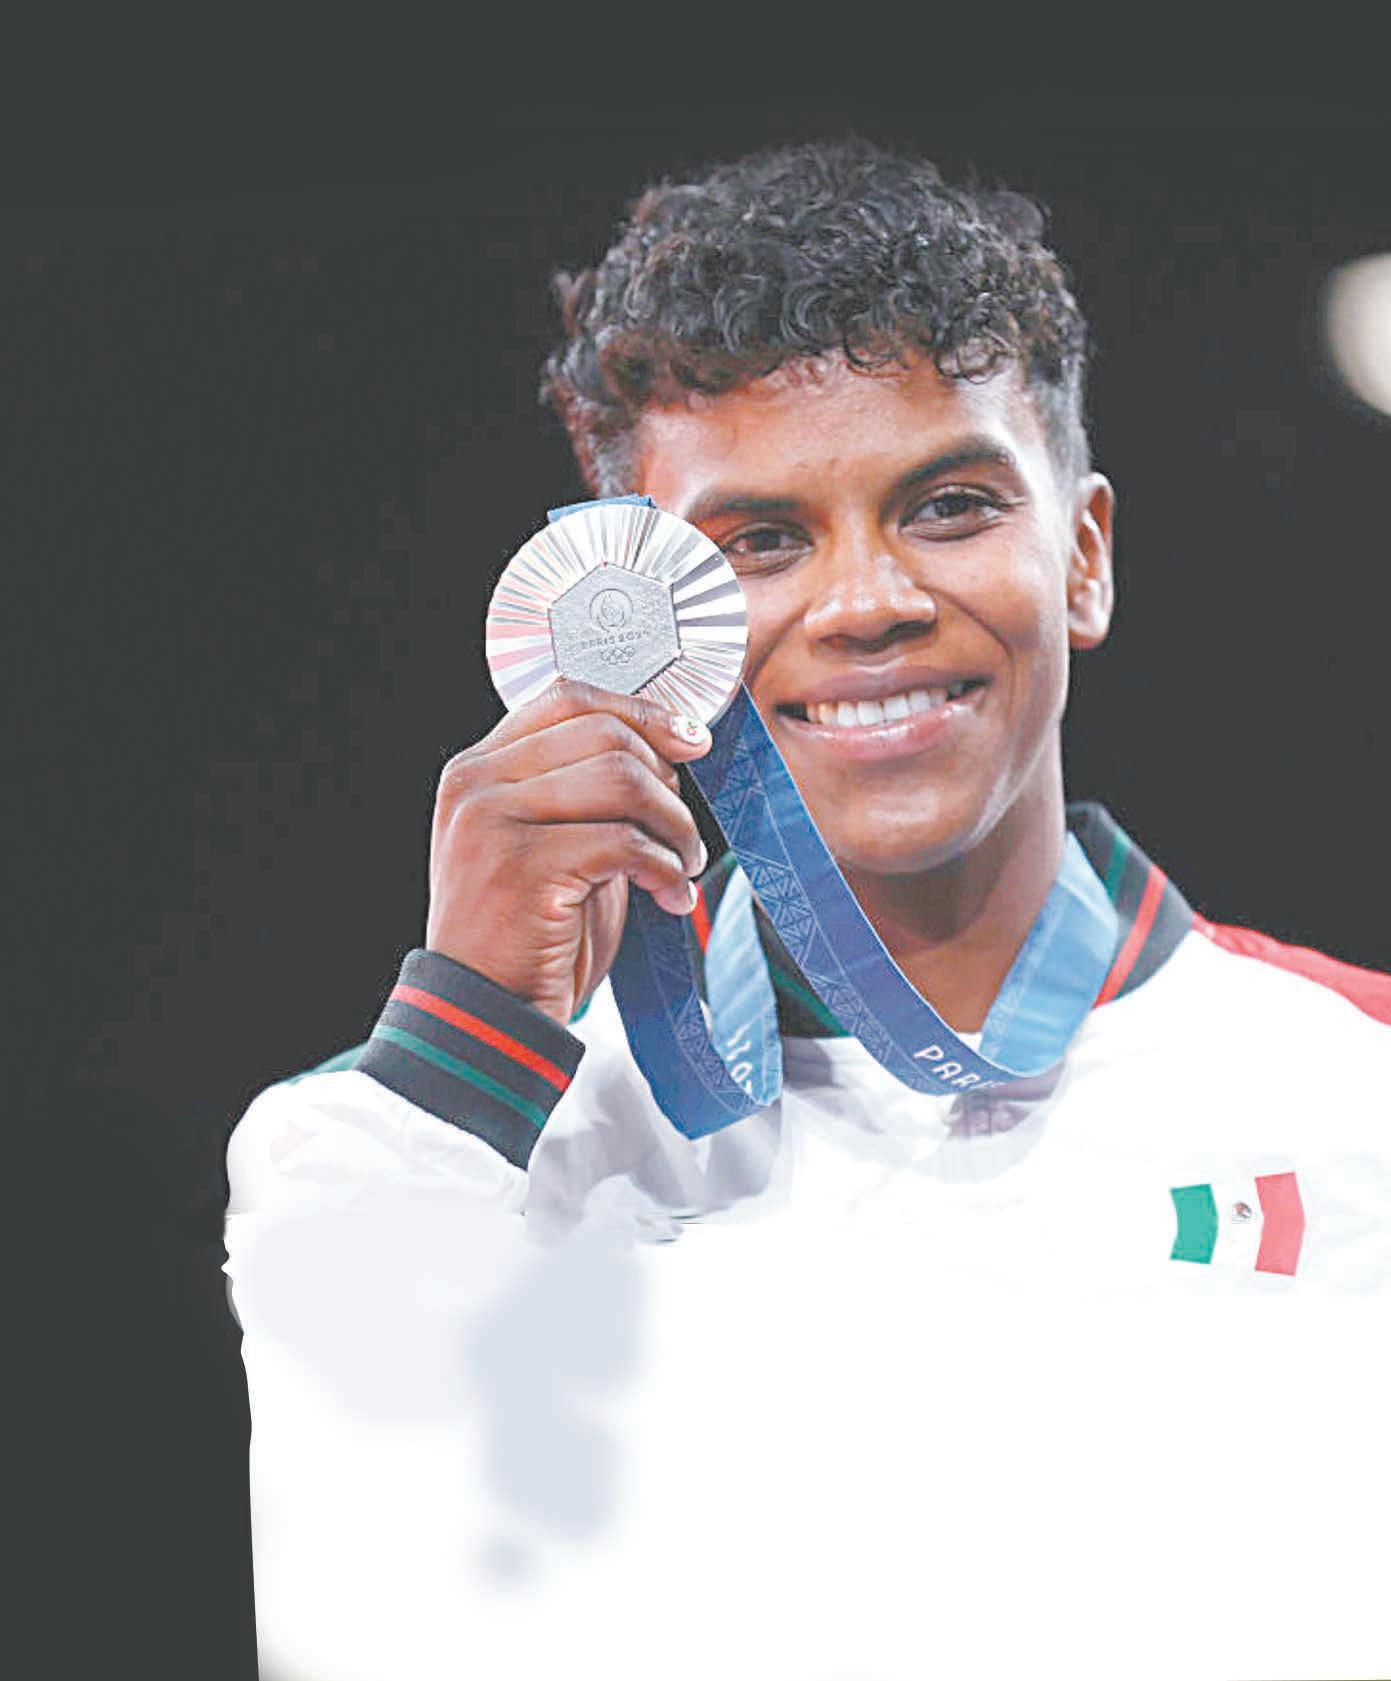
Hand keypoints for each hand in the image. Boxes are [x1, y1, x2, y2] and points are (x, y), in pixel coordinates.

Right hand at [425, 679, 711, 1024]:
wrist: (486, 1016)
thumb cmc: (529, 936)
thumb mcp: (550, 845)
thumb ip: (586, 791)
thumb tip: (671, 745)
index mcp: (477, 769)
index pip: (567, 697)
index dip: (641, 712)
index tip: (691, 742)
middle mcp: (476, 785)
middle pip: (605, 733)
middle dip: (666, 780)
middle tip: (681, 831)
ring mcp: (493, 822)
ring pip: (622, 778)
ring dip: (673, 823)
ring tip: (681, 864)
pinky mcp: (524, 866)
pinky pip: (626, 841)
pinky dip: (664, 867)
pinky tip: (668, 896)